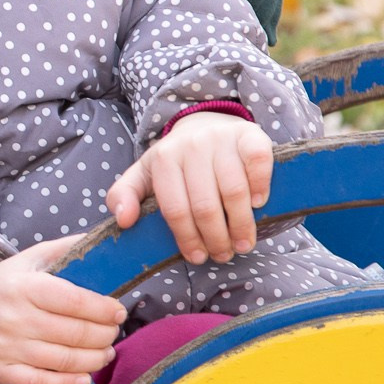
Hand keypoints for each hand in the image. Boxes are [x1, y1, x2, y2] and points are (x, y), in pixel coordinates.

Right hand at [0, 238, 126, 383]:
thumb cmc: (7, 284)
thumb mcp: (33, 258)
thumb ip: (69, 249)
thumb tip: (111, 239)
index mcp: (23, 286)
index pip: (76, 302)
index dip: (105, 309)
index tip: (118, 312)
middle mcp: (11, 317)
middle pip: (75, 333)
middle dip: (105, 335)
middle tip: (112, 333)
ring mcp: (3, 347)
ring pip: (64, 360)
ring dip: (94, 360)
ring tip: (105, 353)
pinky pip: (40, 383)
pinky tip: (83, 379)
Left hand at [107, 111, 273, 264]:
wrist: (204, 125)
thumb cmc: (176, 160)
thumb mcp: (144, 175)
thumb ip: (125, 195)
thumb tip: (123, 220)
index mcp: (164, 159)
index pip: (175, 209)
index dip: (187, 238)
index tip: (197, 257)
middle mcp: (192, 146)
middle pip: (205, 205)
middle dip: (215, 238)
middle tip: (223, 255)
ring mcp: (222, 138)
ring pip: (234, 191)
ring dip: (241, 225)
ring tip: (242, 243)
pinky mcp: (249, 134)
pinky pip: (258, 162)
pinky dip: (260, 186)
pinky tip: (257, 205)